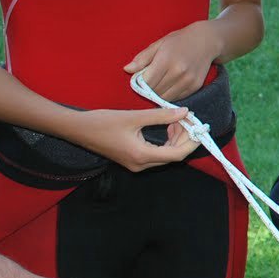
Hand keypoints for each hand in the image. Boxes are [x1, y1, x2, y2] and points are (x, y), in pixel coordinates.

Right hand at [78, 107, 198, 171]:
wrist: (78, 130)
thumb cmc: (102, 122)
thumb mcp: (134, 116)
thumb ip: (161, 115)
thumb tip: (185, 113)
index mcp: (141, 156)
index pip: (176, 154)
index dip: (191, 142)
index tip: (200, 127)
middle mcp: (140, 165)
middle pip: (172, 156)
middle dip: (184, 138)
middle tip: (189, 120)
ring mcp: (136, 164)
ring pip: (165, 155)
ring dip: (175, 139)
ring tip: (178, 120)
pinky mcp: (132, 160)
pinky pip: (156, 154)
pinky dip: (165, 141)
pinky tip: (167, 126)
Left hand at [124, 23, 219, 101]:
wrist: (207, 41)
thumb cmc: (180, 40)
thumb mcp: (159, 44)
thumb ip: (142, 58)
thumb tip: (127, 69)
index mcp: (166, 59)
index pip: (147, 81)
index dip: (139, 84)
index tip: (137, 81)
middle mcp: (178, 72)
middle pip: (155, 91)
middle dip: (147, 90)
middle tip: (147, 84)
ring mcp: (188, 80)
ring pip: (165, 97)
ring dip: (158, 95)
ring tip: (157, 86)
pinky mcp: (195, 86)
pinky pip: (177, 97)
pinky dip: (170, 94)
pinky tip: (169, 86)